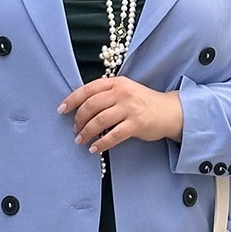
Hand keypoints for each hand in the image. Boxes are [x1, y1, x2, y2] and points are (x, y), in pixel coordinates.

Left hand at [57, 75, 182, 153]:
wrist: (168, 111)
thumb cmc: (143, 103)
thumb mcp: (125, 91)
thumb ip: (106, 95)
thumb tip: (82, 107)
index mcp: (116, 83)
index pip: (88, 89)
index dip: (72, 100)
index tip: (62, 110)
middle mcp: (122, 93)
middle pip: (91, 105)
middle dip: (78, 119)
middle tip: (74, 130)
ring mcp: (129, 108)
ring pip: (100, 120)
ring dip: (86, 132)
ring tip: (81, 140)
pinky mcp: (136, 124)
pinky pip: (113, 135)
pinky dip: (101, 143)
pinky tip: (95, 149)